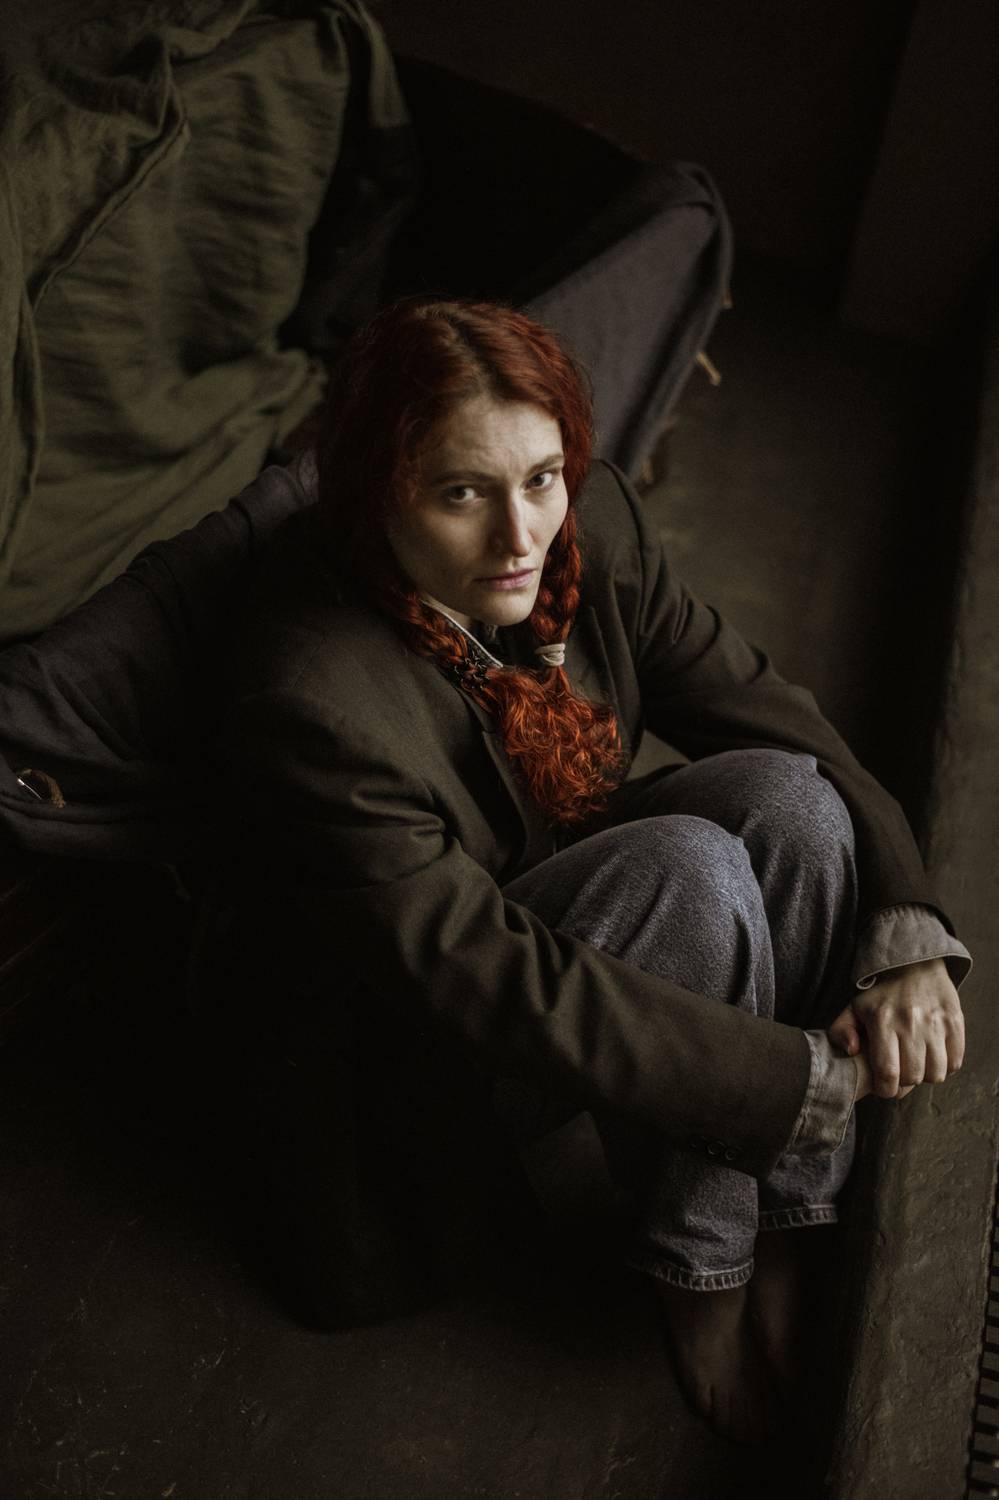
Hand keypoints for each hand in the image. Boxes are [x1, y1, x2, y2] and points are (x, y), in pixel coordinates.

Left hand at [827, 957, 964, 1100]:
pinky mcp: (955, 1021)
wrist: (914, 964)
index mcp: (882, 1021)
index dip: (886, 1089)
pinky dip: (946, 1066)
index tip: (884, 1086)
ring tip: (917, 1064)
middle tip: (900, 1073)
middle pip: (913, 1077)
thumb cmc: (880, 993)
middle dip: (905, 1083)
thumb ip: (841, 1031)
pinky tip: (934, 1056)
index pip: (888, 1073)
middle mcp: (910, 1022)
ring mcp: (935, 1022)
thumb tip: (852, 1051)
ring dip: (926, 1075)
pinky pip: (956, 1061)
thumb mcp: (853, 1008)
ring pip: (936, 1073)